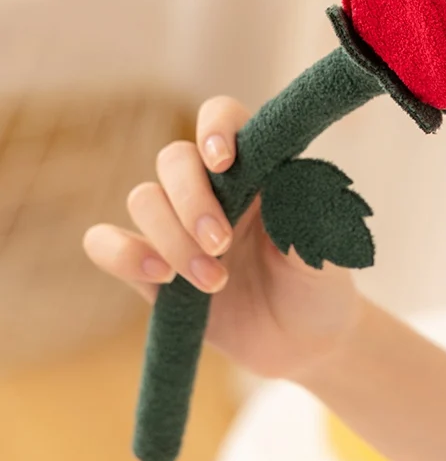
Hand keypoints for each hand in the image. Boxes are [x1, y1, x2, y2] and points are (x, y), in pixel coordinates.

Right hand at [83, 96, 364, 380]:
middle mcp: (213, 190)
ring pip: (143, 199)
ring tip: (215, 282)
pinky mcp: (151, 269)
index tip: (223, 161)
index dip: (215, 127)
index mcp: (256, 170)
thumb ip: (307, 220)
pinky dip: (122, 253)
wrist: (303, 342)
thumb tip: (285, 187)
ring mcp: (178, 226)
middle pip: (174, 159)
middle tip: (221, 244)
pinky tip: (160, 278)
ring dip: (171, 239)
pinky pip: (105, 243)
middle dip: (191, 200)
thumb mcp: (325, 256)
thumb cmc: (319, 286)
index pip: (223, 119)